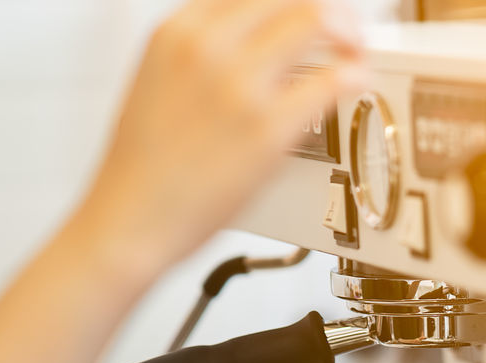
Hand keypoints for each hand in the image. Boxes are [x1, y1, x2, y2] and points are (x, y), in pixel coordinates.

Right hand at [72, 0, 365, 284]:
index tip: (312, 18)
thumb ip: (202, 53)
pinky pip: (333, 81)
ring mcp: (239, 84)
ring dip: (348, 35)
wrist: (130, 219)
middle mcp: (207, 46)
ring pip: (317, 20)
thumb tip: (254, 45)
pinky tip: (356, 85)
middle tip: (347, 33)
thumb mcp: (159, 80)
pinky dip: (355, 76)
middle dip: (331, 11)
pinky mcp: (268, 127)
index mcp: (177, 30)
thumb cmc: (144, 167)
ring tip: (355, 54)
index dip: (291, 5)